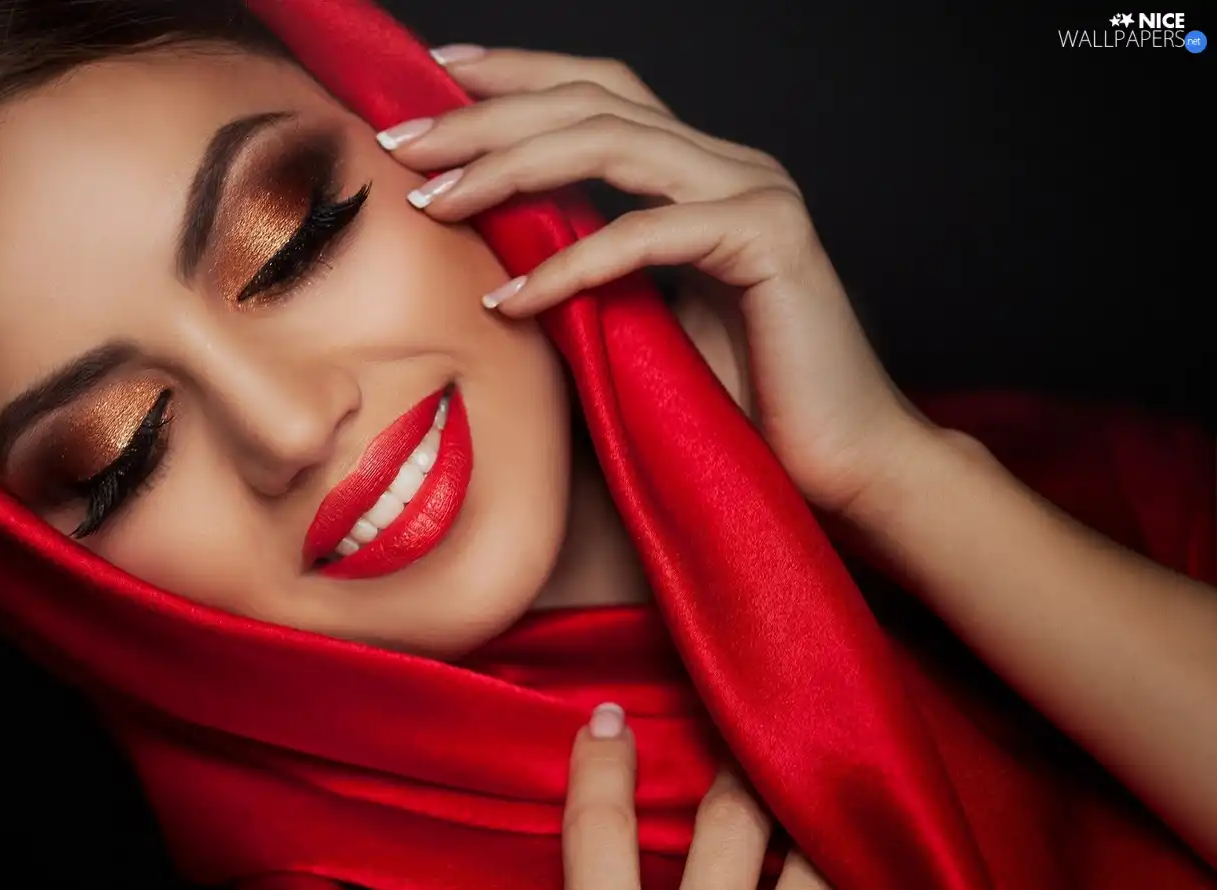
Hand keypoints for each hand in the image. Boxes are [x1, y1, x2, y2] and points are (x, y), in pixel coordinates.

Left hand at [379, 47, 935, 515]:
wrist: (842, 461)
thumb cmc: (740, 402)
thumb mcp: (638, 322)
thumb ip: (584, 270)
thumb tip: (488, 253)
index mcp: (699, 169)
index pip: (594, 90)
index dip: (514, 72)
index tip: (430, 74)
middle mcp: (730, 163)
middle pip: (588, 102)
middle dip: (484, 116)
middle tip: (402, 140)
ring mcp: (756, 192)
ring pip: (611, 144)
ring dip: (508, 168)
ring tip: (434, 202)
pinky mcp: (769, 241)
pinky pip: (647, 236)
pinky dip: (570, 266)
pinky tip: (508, 299)